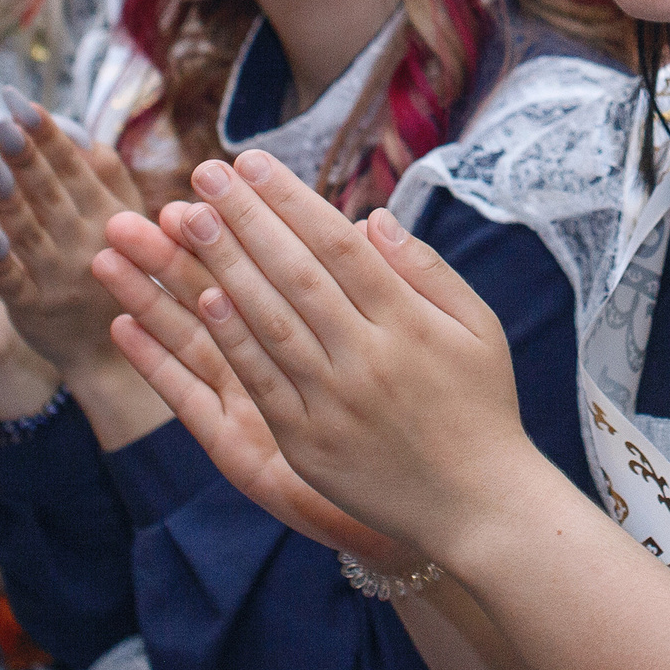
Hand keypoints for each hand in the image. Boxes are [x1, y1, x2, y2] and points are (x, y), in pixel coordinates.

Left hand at [0, 98, 146, 378]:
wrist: (110, 350)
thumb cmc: (118, 268)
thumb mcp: (128, 221)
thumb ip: (106, 176)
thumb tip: (79, 132)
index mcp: (107, 215)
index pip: (73, 168)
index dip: (48, 136)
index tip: (23, 104)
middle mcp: (84, 244)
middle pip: (49, 195)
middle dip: (27, 158)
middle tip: (4, 123)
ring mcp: (56, 278)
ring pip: (29, 234)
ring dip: (11, 203)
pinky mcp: (31, 309)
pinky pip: (14, 285)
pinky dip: (2, 264)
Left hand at [99, 149, 532, 565]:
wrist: (481, 508)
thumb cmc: (482, 409)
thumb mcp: (477, 327)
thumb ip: (426, 269)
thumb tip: (371, 217)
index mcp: (409, 322)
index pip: (338, 245)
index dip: (291, 199)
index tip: (251, 162)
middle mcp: (368, 357)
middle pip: (296, 274)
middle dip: (247, 218)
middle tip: (204, 174)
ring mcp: (335, 403)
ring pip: (271, 323)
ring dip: (225, 267)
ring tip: (187, 222)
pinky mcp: (309, 445)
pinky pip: (263, 383)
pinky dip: (233, 340)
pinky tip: (203, 299)